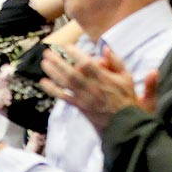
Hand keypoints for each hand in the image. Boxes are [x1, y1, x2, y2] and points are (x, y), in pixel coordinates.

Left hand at [41, 43, 156, 132]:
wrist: (124, 125)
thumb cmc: (127, 100)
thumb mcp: (127, 77)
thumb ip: (117, 62)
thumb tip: (105, 48)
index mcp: (104, 79)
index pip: (87, 64)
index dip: (76, 54)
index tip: (67, 46)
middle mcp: (91, 88)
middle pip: (71, 73)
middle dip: (58, 62)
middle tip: (48, 52)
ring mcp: (84, 98)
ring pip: (66, 83)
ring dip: (53, 72)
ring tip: (44, 62)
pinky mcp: (80, 106)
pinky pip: (64, 97)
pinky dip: (53, 90)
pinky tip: (44, 83)